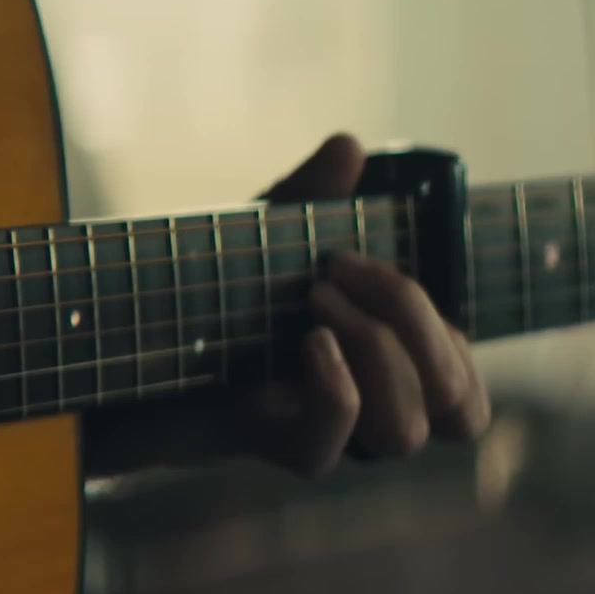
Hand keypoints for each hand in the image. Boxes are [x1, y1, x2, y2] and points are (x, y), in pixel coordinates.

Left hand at [84, 134, 490, 476]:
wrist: (126, 339)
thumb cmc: (211, 292)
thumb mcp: (268, 234)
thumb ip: (313, 194)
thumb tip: (349, 145)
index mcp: (392, 379)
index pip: (468, 402)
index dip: (456, 347)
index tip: (389, 272)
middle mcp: (372, 418)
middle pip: (458, 411)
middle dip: (417, 323)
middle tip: (338, 270)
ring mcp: (330, 439)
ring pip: (406, 433)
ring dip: (378, 351)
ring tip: (313, 301)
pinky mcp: (276, 447)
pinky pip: (332, 442)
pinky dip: (335, 387)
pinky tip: (307, 343)